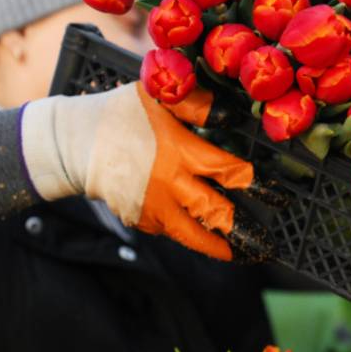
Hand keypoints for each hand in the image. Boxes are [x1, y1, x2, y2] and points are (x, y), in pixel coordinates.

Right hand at [20, 83, 269, 260]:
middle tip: (264, 243)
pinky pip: (171, 231)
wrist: (74, 144)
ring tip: (241, 254)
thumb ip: (195, 104)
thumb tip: (230, 115)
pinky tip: (205, 237)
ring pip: (194, 235)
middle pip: (216, 213)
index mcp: (179, 152)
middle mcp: (169, 186)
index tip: (276, 195)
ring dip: (218, 246)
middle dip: (243, 230)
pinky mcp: (140, 220)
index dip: (255, 184)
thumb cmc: (119, 114)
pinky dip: (188, 233)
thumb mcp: (156, 97)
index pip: (228, 172)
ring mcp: (153, 208)